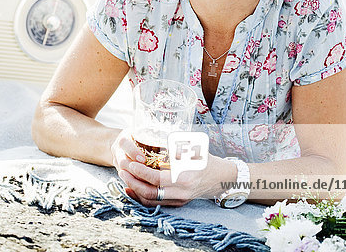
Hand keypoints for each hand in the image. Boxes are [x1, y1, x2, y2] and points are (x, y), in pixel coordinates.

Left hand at [112, 134, 229, 207]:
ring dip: (136, 190)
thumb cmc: (207, 160)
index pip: (157, 178)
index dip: (142, 171)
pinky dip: (142, 197)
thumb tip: (158, 141)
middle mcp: (181, 192)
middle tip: (123, 170)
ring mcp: (179, 200)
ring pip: (151, 201)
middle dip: (134, 181)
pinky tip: (134, 188)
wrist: (222, 178)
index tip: (131, 163)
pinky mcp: (178, 203)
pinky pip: (156, 204)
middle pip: (151, 192)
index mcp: (185, 177)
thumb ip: (177, 147)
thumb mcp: (194, 150)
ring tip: (125, 178)